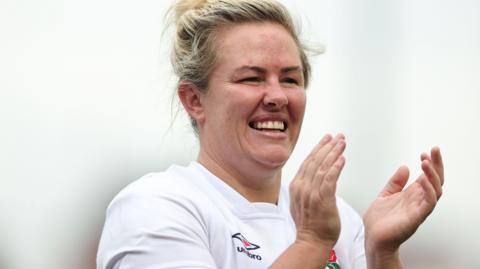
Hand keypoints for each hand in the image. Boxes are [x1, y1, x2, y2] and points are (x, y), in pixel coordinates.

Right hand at [289, 134, 345, 248]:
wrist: (311, 241)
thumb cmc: (310, 225)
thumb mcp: (300, 201)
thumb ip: (305, 187)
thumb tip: (310, 177)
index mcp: (296, 186)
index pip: (308, 161)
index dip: (318, 148)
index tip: (326, 139)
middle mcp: (302, 187)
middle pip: (315, 161)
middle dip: (327, 146)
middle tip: (337, 137)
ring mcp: (311, 193)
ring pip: (323, 167)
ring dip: (333, 153)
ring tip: (342, 143)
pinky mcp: (322, 199)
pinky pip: (329, 179)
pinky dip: (336, 167)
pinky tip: (342, 159)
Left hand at [363, 147, 443, 253]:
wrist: (372, 238)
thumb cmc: (379, 221)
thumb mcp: (385, 195)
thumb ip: (395, 182)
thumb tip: (405, 167)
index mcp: (411, 194)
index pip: (427, 176)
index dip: (430, 163)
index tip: (426, 151)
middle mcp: (418, 200)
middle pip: (436, 180)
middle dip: (437, 164)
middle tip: (434, 150)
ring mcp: (419, 209)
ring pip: (436, 190)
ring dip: (433, 175)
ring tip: (425, 162)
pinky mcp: (416, 217)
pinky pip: (429, 203)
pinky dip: (429, 190)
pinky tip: (422, 180)